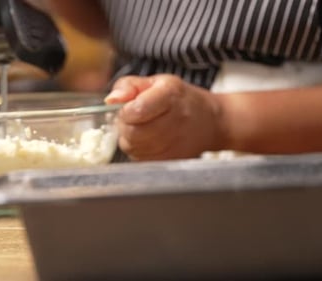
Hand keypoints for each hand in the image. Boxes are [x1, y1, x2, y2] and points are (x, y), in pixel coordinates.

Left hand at [105, 74, 227, 160]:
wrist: (209, 123)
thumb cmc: (179, 100)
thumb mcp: (155, 82)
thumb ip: (128, 86)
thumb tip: (111, 100)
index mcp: (170, 95)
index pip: (136, 110)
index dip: (126, 110)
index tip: (129, 107)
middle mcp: (176, 121)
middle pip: (132, 132)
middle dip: (126, 125)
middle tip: (134, 119)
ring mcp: (176, 144)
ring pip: (134, 148)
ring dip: (131, 139)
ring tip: (143, 128)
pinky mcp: (172, 161)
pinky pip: (141, 159)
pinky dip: (140, 151)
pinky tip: (150, 141)